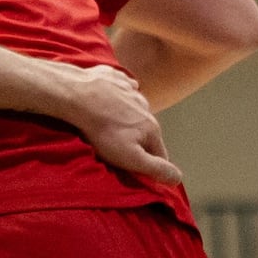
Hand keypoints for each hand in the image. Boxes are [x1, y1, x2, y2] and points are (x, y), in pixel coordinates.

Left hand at [51, 64, 182, 183]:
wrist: (79, 94)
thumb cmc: (103, 130)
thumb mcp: (130, 157)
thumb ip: (155, 168)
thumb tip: (178, 178)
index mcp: (151, 128)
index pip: (160, 154)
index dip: (152, 167)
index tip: (139, 173)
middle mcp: (146, 107)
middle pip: (146, 131)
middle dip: (138, 142)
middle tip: (118, 151)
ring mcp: (130, 90)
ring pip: (134, 110)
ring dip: (127, 120)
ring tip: (108, 127)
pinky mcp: (114, 78)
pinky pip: (121, 89)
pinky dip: (117, 97)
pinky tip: (105, 101)